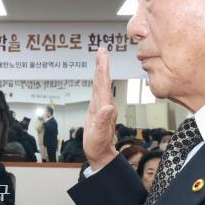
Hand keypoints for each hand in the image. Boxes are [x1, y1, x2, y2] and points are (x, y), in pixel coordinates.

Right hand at [82, 48, 118, 168]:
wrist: (101, 154)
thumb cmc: (98, 146)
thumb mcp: (98, 134)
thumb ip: (102, 121)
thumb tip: (107, 107)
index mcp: (105, 107)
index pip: (103, 85)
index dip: (103, 70)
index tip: (102, 56)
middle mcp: (105, 104)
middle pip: (103, 81)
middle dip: (102, 65)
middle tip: (101, 50)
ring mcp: (102, 106)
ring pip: (101, 85)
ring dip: (100, 71)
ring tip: (100, 58)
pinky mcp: (98, 110)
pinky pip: (97, 91)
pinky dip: (97, 81)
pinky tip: (97, 77)